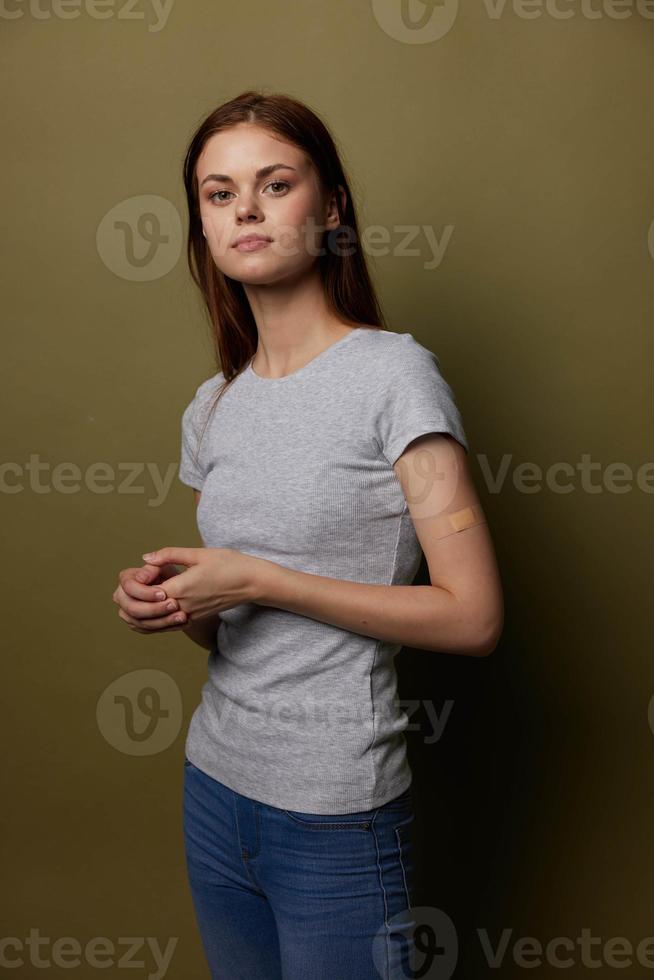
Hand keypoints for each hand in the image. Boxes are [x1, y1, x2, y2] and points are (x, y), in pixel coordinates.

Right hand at [113, 562, 188, 633]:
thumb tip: (147, 559)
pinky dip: (165, 627)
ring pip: (141, 622)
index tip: (164, 593)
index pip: (129, 587)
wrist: (176, 590)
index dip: (145, 592)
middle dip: (154, 608)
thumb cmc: (170, 574)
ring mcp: (128, 612)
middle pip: (132, 608)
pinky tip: (181, 623)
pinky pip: (148, 630)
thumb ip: (161, 557)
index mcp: (126, 579)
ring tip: (182, 616)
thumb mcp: (169, 563)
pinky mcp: (137, 624)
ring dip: (162, 620)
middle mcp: (122, 596)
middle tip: (174, 605)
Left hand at [140, 546, 263, 618]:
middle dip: (140, 595)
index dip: (140, 581)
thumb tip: (146, 557)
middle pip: (147, 608)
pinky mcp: (196, 619)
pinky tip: (162, 602)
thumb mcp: (198, 554)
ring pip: (157, 619)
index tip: (147, 570)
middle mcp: (182, 606)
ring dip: (148, 607)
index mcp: (180, 588)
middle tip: (143, 580)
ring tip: (149, 590)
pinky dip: (160, 614)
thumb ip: (169, 555)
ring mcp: (190, 615)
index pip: (145, 591)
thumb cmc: (229, 564)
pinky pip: (170, 621)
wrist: (252, 582)